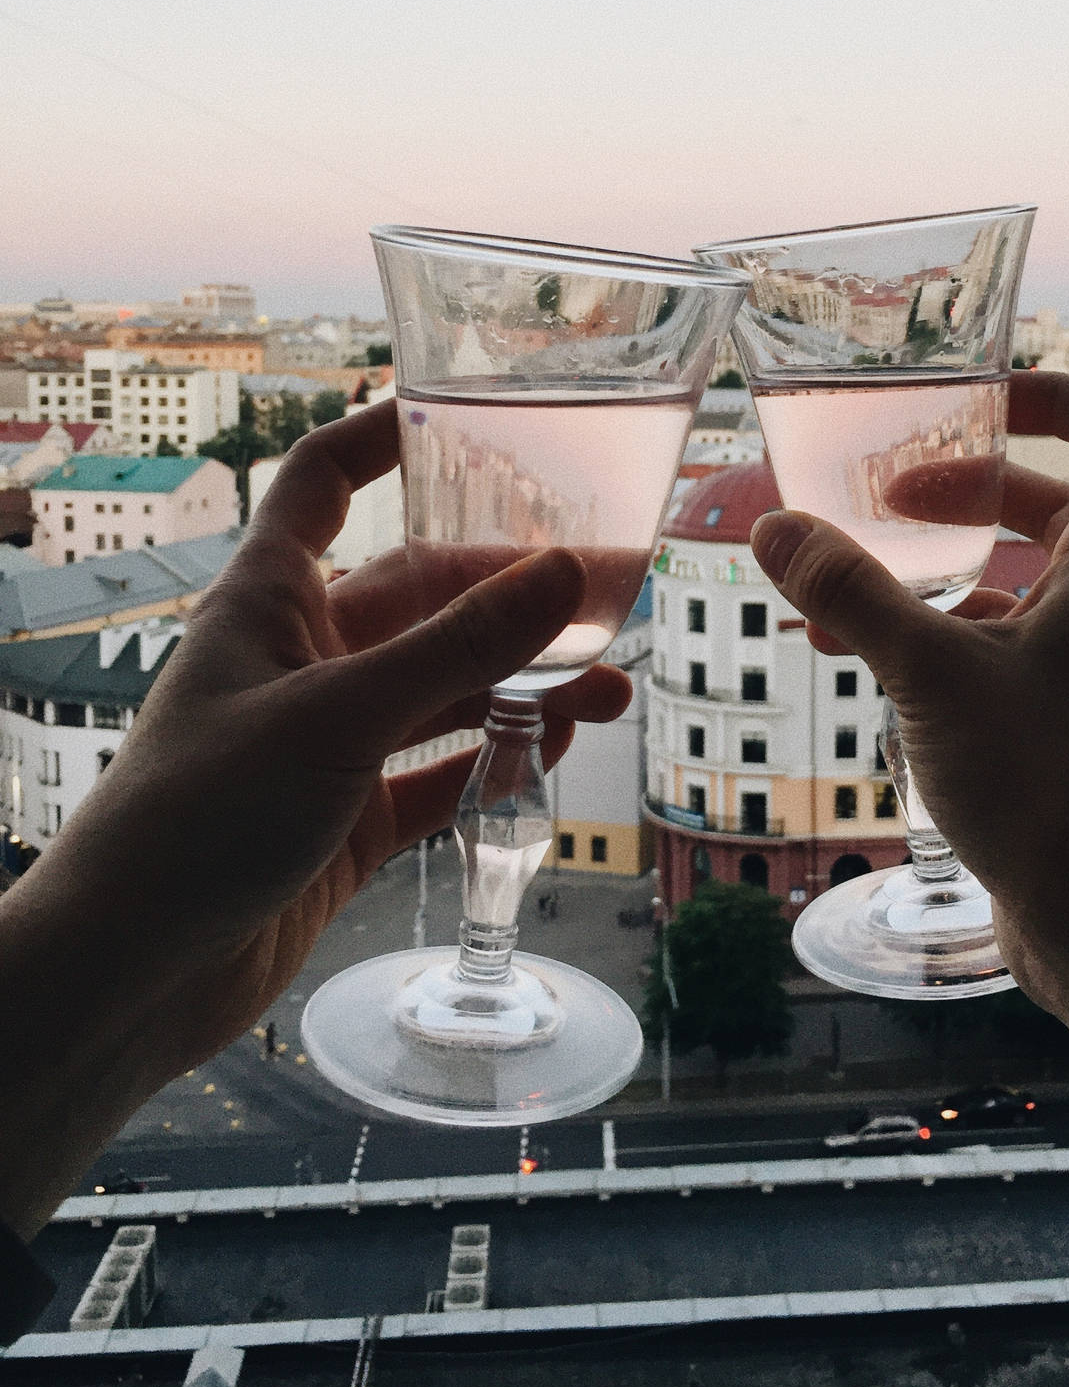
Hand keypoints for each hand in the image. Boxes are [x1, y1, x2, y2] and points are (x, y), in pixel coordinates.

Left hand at [0, 401, 627, 1229]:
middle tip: (616, 586)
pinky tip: (557, 749)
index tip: (463, 411)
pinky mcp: (348, 818)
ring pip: (444, 686)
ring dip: (524, 680)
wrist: (134, 974)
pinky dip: (497, 758)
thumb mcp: (340, 717)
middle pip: (423, 594)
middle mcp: (302, 657)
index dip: (384, 435)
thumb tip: (569, 571)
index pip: (324, 480)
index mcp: (271, 599)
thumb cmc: (201, 818)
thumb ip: (458, 648)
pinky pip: (440, 770)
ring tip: (611, 684)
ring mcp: (327, 740)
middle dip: (516, 588)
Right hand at [751, 371, 1068, 1007]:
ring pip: (1024, 586)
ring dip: (941, 574)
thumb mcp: (929, 672)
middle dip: (968, 488)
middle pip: (1058, 502)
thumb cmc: (1049, 786)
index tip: (972, 401)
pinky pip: (1011, 653)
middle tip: (885, 494)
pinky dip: (945, 642)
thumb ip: (851, 592)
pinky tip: (869, 665)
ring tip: (843, 590)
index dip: (1055, 392)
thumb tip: (775, 528)